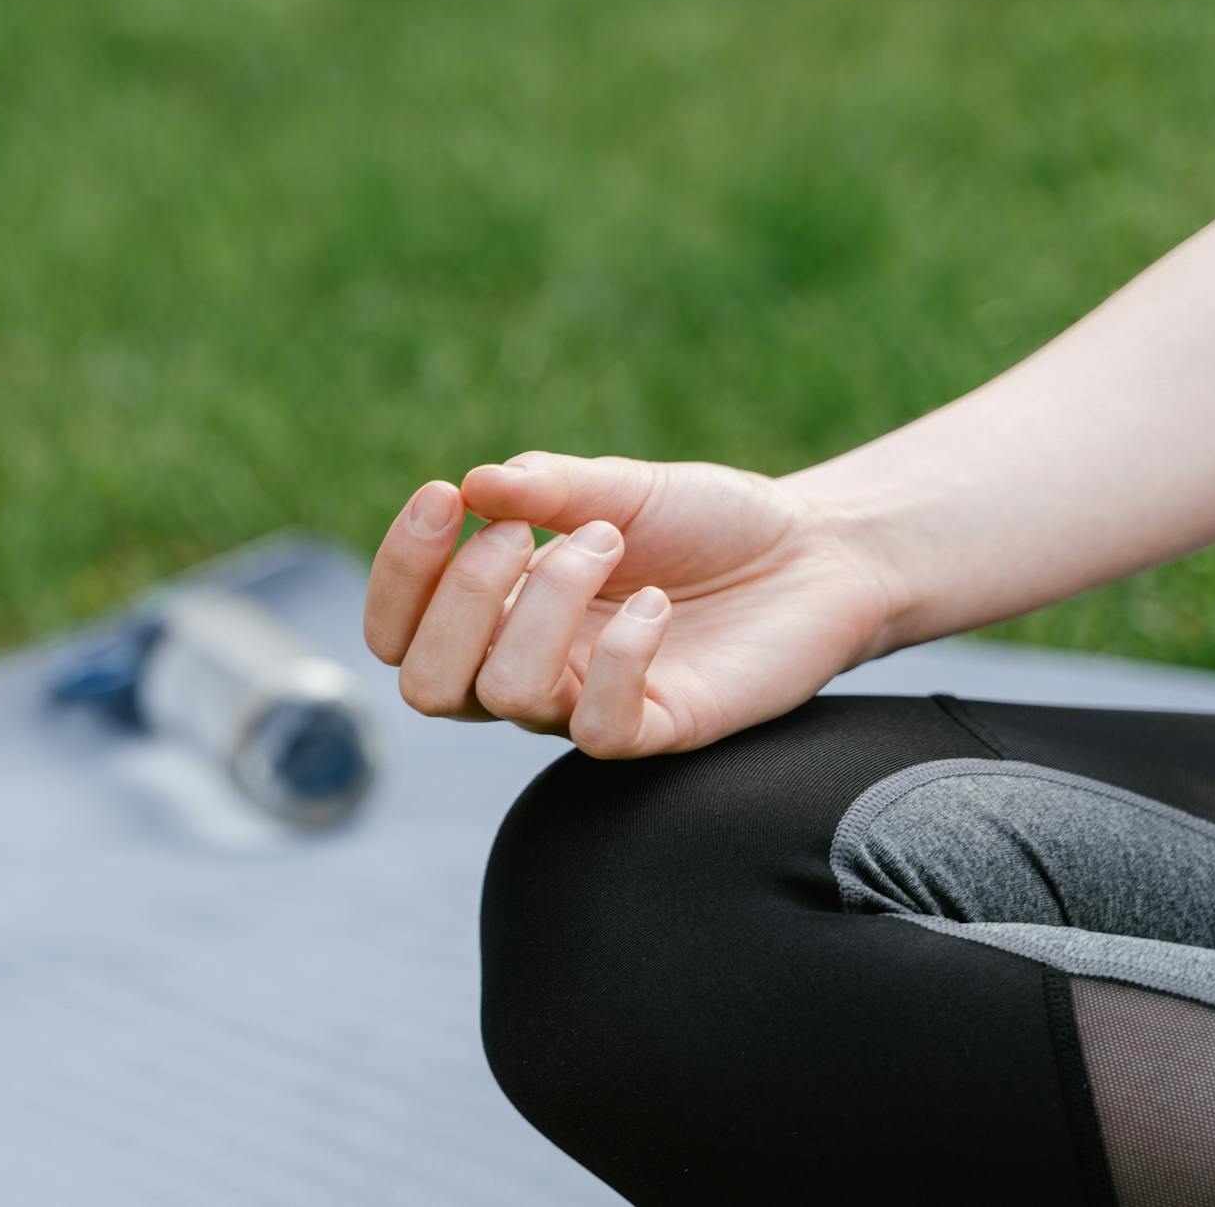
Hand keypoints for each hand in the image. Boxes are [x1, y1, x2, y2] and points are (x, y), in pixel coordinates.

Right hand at [362, 451, 897, 757]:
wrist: (819, 551)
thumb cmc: (708, 522)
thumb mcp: (619, 486)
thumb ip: (544, 487)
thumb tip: (472, 485)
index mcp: (499, 614)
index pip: (396, 629)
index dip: (399, 571)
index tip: (445, 497)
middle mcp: (530, 668)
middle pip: (424, 683)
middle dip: (461, 595)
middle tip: (529, 533)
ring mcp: (588, 706)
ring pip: (506, 694)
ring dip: (548, 603)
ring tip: (609, 543)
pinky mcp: (658, 730)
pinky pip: (600, 729)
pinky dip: (621, 656)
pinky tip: (657, 604)